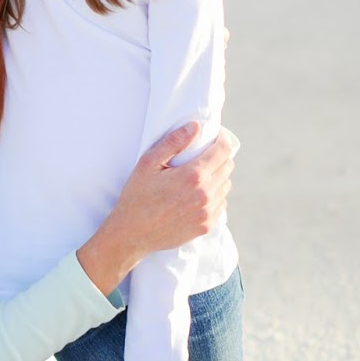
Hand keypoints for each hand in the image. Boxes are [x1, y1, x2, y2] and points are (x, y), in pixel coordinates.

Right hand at [77, 123, 233, 294]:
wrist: (132, 234)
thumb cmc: (137, 196)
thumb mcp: (148, 163)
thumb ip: (173, 142)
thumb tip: (195, 126)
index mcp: (193, 175)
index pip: (223, 150)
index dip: (221, 139)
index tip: (215, 136)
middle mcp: (205, 194)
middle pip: (228, 166)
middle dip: (218, 157)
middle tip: (202, 156)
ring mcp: (207, 212)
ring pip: (225, 186)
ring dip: (217, 177)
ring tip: (198, 177)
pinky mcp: (206, 226)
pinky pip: (221, 204)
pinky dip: (214, 197)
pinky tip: (196, 196)